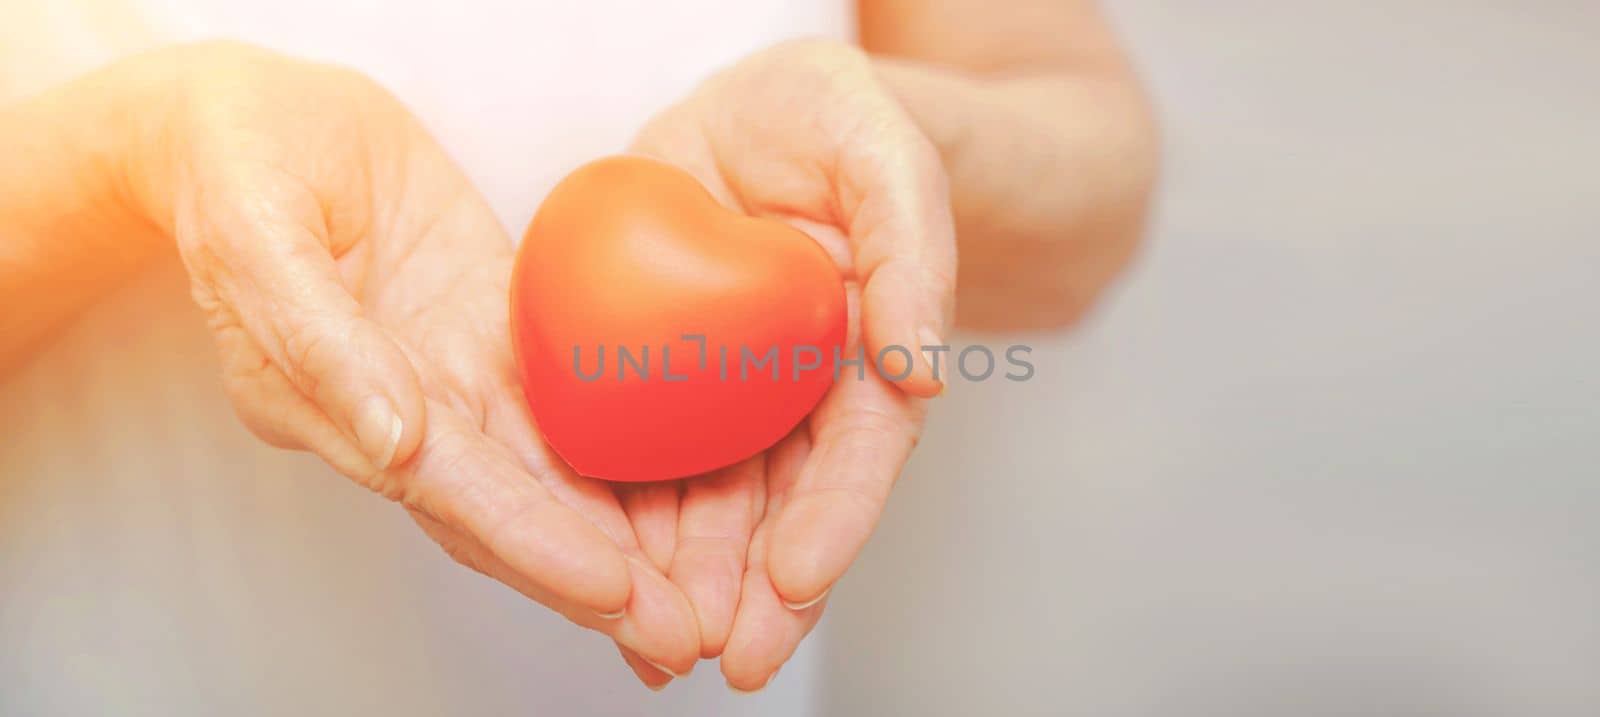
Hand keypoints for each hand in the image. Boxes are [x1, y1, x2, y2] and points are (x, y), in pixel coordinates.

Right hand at [122, 42, 700, 674]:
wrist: (257, 118)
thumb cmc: (238, 165)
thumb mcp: (257, 234)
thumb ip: (321, 343)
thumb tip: (395, 440)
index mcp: (334, 406)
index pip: (453, 495)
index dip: (536, 547)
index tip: (614, 594)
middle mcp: (406, 412)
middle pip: (514, 512)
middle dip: (597, 581)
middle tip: (682, 636)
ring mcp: (457, 376)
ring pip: (551, 476)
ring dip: (622, 541)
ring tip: (698, 598)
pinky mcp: (498, 334)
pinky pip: (570, 406)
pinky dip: (624, 457)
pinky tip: (684, 495)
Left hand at [621, 39, 957, 688]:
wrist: (756, 117)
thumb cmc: (837, 123)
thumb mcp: (885, 155)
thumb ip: (910, 252)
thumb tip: (922, 369)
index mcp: (868, 356)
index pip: (862, 452)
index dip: (835, 521)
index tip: (797, 583)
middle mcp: (804, 394)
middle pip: (788, 505)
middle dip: (761, 592)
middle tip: (727, 657)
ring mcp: (732, 395)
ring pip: (715, 503)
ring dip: (693, 581)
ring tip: (660, 646)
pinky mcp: (662, 380)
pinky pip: (645, 457)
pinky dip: (628, 522)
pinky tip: (604, 577)